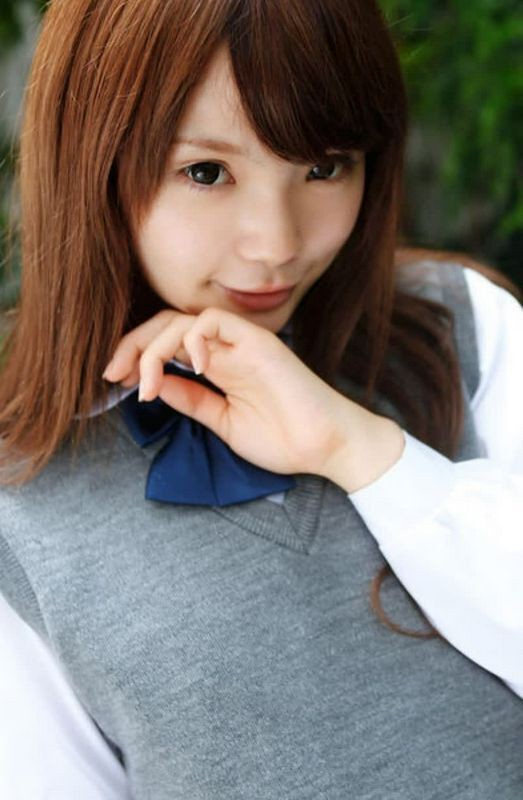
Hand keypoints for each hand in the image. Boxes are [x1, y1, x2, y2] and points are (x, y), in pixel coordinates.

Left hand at [102, 307, 366, 477]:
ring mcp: (242, 343)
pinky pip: (215, 321)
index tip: (117, 381)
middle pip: (167, 325)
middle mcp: (226, 350)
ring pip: (184, 321)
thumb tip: (153, 385)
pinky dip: (193, 338)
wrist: (325, 448)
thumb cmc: (282, 438)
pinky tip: (191, 366)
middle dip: (133, 345)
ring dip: (154, 347)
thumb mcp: (222, 422)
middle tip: (113, 374)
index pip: (167, 345)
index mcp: (218, 366)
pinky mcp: (259, 341)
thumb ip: (191, 400)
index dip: (137, 357)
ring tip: (147, 382)